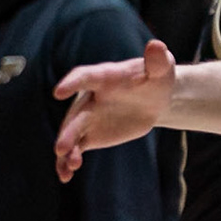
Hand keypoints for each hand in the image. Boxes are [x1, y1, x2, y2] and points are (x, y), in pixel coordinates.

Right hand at [53, 40, 175, 182]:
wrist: (155, 98)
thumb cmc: (155, 78)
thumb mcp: (161, 68)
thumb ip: (157, 60)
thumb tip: (156, 45)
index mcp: (103, 77)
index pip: (84, 77)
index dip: (72, 83)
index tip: (60, 91)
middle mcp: (90, 98)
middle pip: (75, 114)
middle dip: (68, 131)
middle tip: (62, 147)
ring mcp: (88, 118)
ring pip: (72, 134)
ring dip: (67, 149)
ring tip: (69, 166)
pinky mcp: (91, 135)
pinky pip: (76, 148)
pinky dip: (69, 161)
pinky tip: (66, 175)